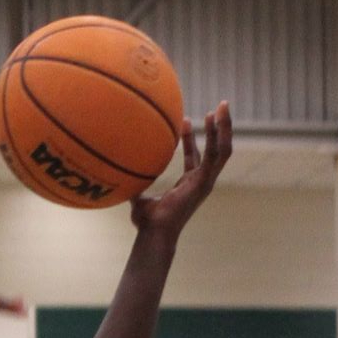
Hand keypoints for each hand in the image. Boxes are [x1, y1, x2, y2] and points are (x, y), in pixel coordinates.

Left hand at [131, 102, 231, 244]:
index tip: (184, 120)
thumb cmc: (146, 222)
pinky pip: (216, 154)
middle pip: (215, 151)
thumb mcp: (138, 197)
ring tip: (224, 105)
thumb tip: (114, 172)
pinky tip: (214, 118)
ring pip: (222, 149)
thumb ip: (132, 184)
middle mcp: (200, 181)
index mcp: (188, 185)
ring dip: (224, 127)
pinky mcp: (205, 181)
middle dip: (218, 130)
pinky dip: (217, 135)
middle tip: (218, 108)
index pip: (194, 159)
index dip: (190, 140)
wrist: (155, 232)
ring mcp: (205, 181)